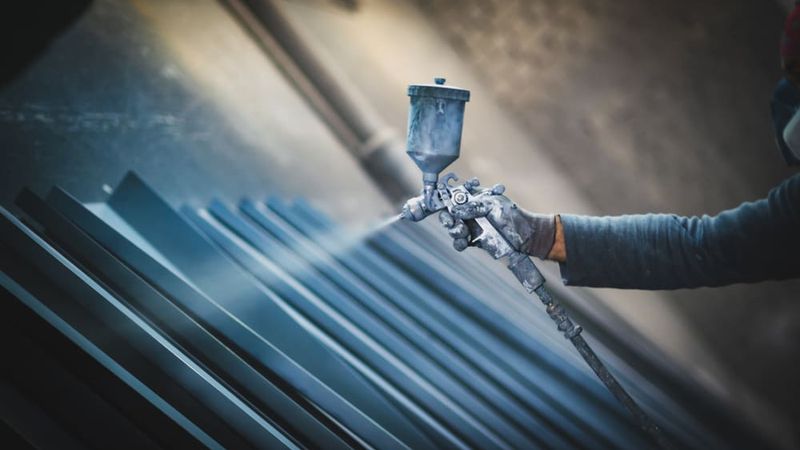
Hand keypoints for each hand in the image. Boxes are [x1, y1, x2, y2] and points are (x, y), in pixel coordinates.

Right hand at [439, 182, 557, 258]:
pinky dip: (459, 242)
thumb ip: (473, 206)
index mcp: (473, 198)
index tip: (432, 204)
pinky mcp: (474, 241)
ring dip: (453, 231)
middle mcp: (470, 212)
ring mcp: (471, 226)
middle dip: (446, 219)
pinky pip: (460, 242)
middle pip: (448, 214)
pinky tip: (464, 242)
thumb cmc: (513, 215)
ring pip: (453, 229)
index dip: (440, 200)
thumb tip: (454, 210)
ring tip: (462, 232)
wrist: (526, 236)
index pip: (452, 197)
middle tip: (451, 222)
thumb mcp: (493, 205)